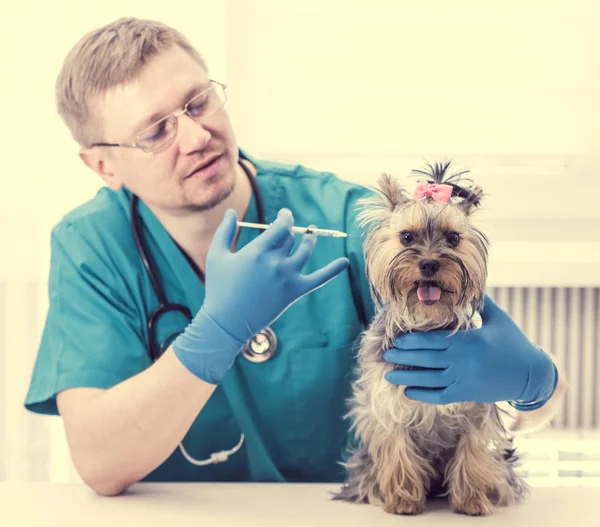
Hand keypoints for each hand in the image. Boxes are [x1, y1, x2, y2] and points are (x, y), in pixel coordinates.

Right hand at [172, 208, 348, 382]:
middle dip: (290, 231)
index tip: (284, 215)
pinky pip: (319, 279)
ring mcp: (288, 277)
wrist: (227, 323)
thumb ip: (225, 231)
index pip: (281, 226)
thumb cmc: (219, 288)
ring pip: (305, 250)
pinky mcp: (295, 292)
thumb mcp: (216, 256)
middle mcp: (276, 262)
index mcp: (257, 251)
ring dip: (309, 240)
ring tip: (309, 235)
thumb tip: (230, 211)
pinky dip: (333, 270)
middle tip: (285, 230)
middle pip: (290, 238)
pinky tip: (346, 262)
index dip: (285, 217)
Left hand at [383, 295, 557, 405]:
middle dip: (404, 357)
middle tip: (385, 354)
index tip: (396, 339)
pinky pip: (441, 396)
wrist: (532, 374)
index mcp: (469, 341)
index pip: (434, 341)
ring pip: (430, 380)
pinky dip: (423, 395)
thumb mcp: (498, 318)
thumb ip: (480, 302)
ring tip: (388, 376)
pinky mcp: (468, 394)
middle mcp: (464, 361)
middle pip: (427, 360)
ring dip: (407, 378)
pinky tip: (408, 392)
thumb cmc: (513, 342)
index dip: (413, 341)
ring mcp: (465, 380)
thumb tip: (468, 284)